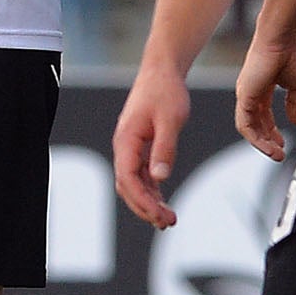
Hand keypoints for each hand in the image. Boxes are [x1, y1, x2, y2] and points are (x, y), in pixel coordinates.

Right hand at [112, 62, 190, 229]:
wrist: (162, 72)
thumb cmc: (166, 92)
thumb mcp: (170, 119)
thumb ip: (165, 148)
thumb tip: (160, 178)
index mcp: (126, 140)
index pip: (127, 179)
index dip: (141, 201)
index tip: (159, 215)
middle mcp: (124, 147)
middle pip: (127, 187)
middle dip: (145, 208)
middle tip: (168, 222)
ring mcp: (131, 148)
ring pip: (134, 184)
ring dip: (148, 203)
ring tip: (168, 219)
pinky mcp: (140, 147)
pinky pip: (142, 175)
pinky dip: (151, 191)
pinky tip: (163, 202)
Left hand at [233, 21, 295, 161]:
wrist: (281, 37)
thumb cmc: (289, 52)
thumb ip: (295, 103)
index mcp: (261, 89)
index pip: (263, 116)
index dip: (272, 131)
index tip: (283, 142)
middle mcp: (250, 92)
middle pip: (255, 124)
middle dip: (267, 141)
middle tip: (279, 153)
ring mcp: (245, 94)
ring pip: (248, 128)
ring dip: (262, 143)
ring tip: (276, 154)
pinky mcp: (244, 96)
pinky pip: (245, 124)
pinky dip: (255, 137)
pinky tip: (267, 145)